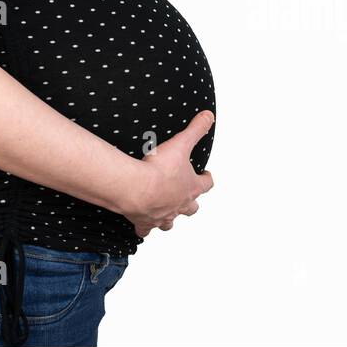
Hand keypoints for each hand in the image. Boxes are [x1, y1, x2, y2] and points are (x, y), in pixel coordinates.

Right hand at [124, 110, 214, 236]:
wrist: (137, 188)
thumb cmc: (159, 170)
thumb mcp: (181, 143)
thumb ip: (196, 129)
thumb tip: (209, 116)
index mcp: (191, 187)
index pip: (207, 184)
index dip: (207, 179)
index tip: (206, 174)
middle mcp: (179, 205)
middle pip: (192, 208)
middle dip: (191, 203)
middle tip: (187, 197)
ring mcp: (163, 216)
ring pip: (170, 222)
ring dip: (170, 217)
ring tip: (166, 213)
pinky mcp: (145, 222)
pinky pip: (146, 230)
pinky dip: (144, 227)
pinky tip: (141, 225)